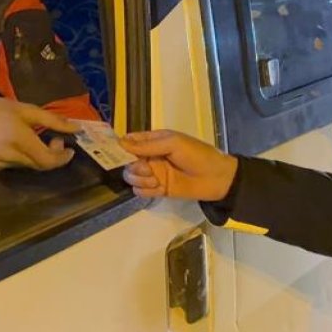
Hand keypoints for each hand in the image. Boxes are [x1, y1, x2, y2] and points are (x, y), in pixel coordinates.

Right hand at [0, 92, 79, 170]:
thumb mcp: (26, 109)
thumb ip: (53, 121)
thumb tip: (77, 128)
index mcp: (20, 140)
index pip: (48, 161)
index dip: (62, 158)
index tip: (69, 149)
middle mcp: (11, 157)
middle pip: (40, 165)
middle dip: (52, 155)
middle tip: (55, 139)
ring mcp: (1, 164)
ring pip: (28, 166)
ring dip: (38, 155)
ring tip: (36, 138)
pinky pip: (15, 165)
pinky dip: (24, 157)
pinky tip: (19, 143)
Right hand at [119, 130, 237, 200]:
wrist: (216, 178)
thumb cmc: (197, 154)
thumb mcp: (173, 143)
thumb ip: (147, 145)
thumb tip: (121, 143)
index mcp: (153, 141)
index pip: (129, 142)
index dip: (120, 147)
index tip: (115, 153)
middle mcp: (150, 157)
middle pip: (127, 162)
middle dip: (133, 166)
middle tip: (148, 169)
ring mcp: (153, 174)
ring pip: (131, 177)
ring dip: (140, 178)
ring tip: (156, 179)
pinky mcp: (157, 189)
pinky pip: (139, 191)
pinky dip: (146, 190)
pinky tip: (159, 188)